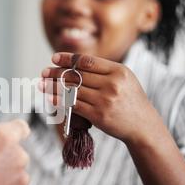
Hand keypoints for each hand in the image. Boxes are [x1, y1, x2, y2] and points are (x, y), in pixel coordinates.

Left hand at [40, 52, 161, 144]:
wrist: (143, 126)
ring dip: (53, 86)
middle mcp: (112, 83)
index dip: (68, 59)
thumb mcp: (125, 79)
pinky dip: (59, 100)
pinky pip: (74, 105)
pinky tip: (50, 97)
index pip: (87, 61)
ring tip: (41, 84)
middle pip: (77, 75)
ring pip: (72, 90)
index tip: (54, 58)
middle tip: (43, 72)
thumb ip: (104, 71)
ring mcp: (105, 100)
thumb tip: (74, 65)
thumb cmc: (130, 101)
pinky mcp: (98, 115)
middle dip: (56, 73)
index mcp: (118, 71)